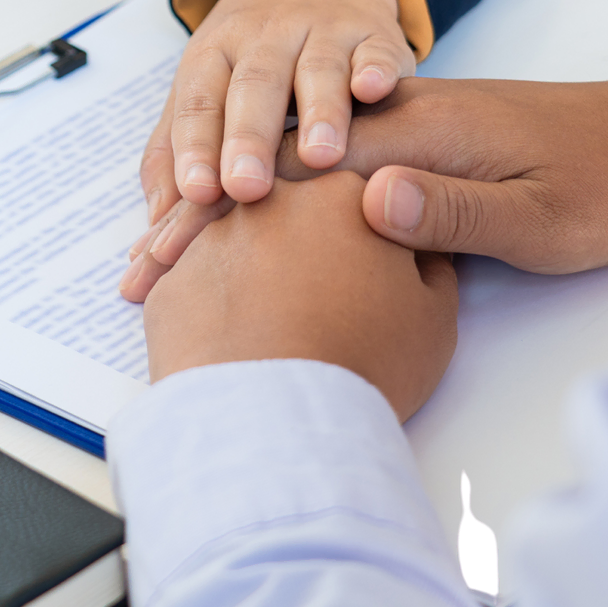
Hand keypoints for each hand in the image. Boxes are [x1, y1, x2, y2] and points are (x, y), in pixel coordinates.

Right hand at [123, 75, 607, 299]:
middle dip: (200, 212)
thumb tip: (368, 201)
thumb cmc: (602, 183)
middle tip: (141, 267)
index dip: (226, 210)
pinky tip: (234, 220)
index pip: (296, 169)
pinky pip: (317, 169)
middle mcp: (396, 119)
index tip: (171, 251)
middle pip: (273, 163)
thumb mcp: (538, 214)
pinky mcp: (412, 145)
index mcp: (417, 130)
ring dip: (220, 203)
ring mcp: (400, 128)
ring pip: (286, 164)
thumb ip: (453, 208)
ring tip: (164, 245)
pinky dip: (266, 196)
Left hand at [139, 0, 412, 220]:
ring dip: (319, 112)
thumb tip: (154, 227)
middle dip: (249, 137)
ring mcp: (323, 33)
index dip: (196, 146)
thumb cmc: (250, 53)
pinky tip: (374, 89)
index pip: (199, 101)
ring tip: (320, 157)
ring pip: (318, 70)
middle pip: (253, 87)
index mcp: (214, 55)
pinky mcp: (374, 34)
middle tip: (247, 187)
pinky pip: (376, 50)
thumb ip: (174, 154)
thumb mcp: (203, 87)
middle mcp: (265, 40)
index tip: (197, 193)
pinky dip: (376, 68)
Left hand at [141, 172, 457, 422]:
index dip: (362, 221)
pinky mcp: (173, 276)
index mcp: (344, 192)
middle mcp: (272, 197)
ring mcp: (215, 234)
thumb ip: (429, 264)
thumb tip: (419, 249)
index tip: (364, 251)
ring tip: (263, 319)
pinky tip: (218, 335)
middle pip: (290, 205)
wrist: (278, 417)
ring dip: (247, 267)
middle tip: (312, 287)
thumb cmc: (364, 363)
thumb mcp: (434, 315)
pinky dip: (204, 299)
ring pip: (233, 239)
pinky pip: (190, 277)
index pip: (356, 189)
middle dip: (300, 238)